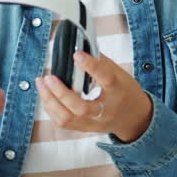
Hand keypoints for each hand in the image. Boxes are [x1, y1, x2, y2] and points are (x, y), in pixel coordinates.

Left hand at [36, 51, 152, 141]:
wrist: (135, 119)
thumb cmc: (126, 93)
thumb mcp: (121, 74)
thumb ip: (101, 63)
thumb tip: (81, 48)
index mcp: (118, 91)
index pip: (106, 79)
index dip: (91, 66)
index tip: (76, 54)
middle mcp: (106, 110)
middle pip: (82, 108)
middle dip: (61, 93)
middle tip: (49, 77)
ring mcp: (95, 123)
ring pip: (68, 119)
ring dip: (50, 101)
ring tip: (41, 84)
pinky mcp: (85, 128)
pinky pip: (63, 122)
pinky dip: (51, 108)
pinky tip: (47, 96)